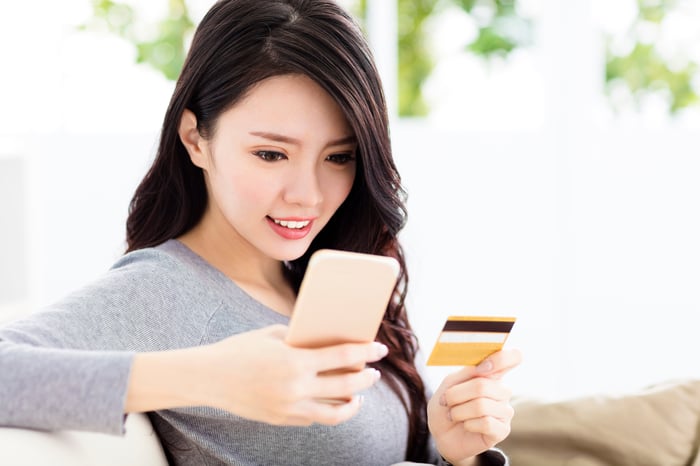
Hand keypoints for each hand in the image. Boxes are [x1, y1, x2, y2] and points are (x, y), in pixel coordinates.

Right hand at [195, 324, 386, 425]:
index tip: (380, 349)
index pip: (343, 356)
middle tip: (375, 373)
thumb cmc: (241, 349)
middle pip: (347, 386)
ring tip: (359, 397)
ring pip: (335, 413)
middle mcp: (295, 387)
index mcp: (295, 360)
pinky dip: (327, 410)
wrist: (209, 377)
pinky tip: (332, 402)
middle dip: (366, 379)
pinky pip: (313, 418)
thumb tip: (330, 338)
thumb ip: (302, 339)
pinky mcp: (281, 420)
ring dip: (353, 404)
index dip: (366, 352)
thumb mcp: (273, 335)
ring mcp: (289, 407)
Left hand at [427, 349, 521, 465]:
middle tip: (447, 401)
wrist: (441, 434)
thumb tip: (484, 367)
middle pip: (483, 385)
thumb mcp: (449, 384)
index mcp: (492, 374)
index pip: (513, 357)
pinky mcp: (503, 430)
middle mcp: (502, 390)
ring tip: (454, 415)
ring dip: (459, 411)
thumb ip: (466, 372)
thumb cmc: (447, 405)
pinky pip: (486, 423)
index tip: (482, 368)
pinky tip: (466, 426)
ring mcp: (505, 410)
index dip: (501, 359)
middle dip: (456, 395)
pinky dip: (468, 424)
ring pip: (481, 405)